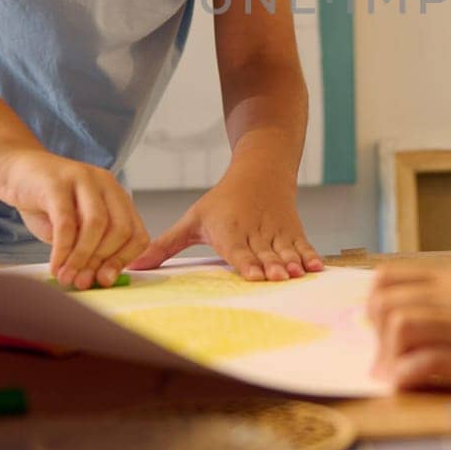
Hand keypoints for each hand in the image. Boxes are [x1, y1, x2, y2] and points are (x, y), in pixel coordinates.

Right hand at [0, 148, 149, 289]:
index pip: (137, 234)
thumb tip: (95, 279)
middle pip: (120, 230)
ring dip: (82, 258)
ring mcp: (83, 179)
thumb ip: (87, 249)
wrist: (15, 170)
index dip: (123, 261)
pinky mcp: (56, 182)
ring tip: (67, 278)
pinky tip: (54, 266)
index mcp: (117, 196)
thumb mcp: (73, 229)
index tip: (104, 280)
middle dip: (101, 262)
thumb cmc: (46, 203)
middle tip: (82, 282)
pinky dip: (62, 250)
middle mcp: (106, 184)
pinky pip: (65, 222)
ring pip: (96, 225)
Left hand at [128, 169, 322, 280]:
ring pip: (284, 250)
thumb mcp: (193, 219)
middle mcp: (254, 231)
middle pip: (264, 253)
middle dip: (271, 266)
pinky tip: (317, 270)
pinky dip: (310, 256)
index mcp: (230, 230)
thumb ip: (165, 245)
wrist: (261, 170)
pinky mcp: (292, 231)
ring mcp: (276, 231)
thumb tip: (134, 267)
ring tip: (298, 275)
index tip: (254, 276)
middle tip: (278, 279)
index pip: (238, 250)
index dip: (247, 263)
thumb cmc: (223, 200)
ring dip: (292, 263)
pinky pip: (302, 245)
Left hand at [368, 267, 450, 388]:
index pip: (388, 279)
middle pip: (384, 305)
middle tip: (390, 356)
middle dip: (376, 334)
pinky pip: (424, 364)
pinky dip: (409, 377)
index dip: (375, 303)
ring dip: (390, 355)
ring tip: (402, 372)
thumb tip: (430, 319)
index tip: (385, 325)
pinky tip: (416, 385)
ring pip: (398, 328)